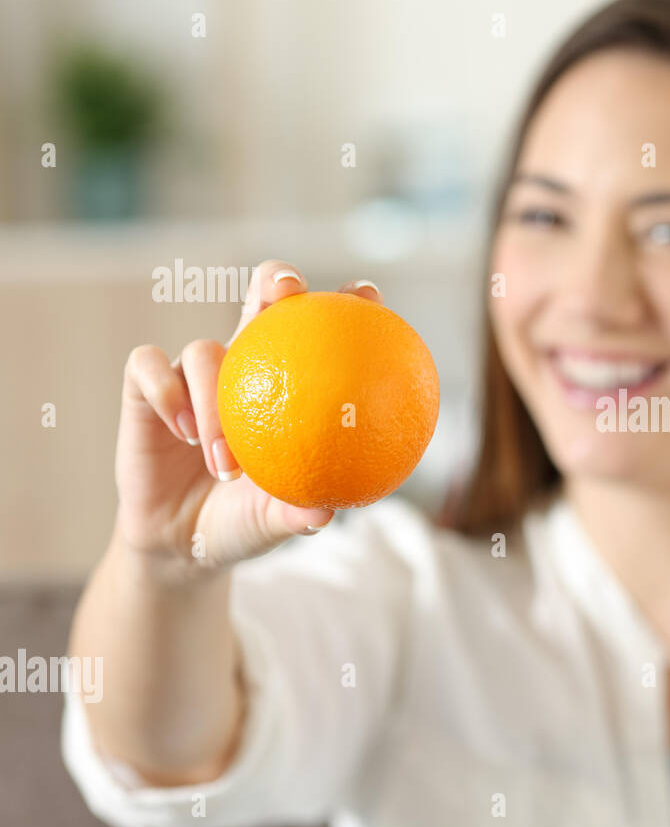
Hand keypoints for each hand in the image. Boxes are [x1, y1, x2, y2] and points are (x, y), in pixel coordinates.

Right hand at [113, 262, 384, 577]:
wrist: (184, 545)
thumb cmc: (245, 521)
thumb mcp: (275, 521)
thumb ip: (297, 512)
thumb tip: (326, 514)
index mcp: (291, 385)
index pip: (321, 332)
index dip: (346, 304)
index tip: (367, 295)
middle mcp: (245, 367)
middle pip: (261, 300)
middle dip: (276, 281)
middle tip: (288, 292)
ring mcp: (194, 375)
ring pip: (204, 352)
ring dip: (214, 401)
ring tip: (225, 463)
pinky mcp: (145, 391)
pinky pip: (147, 368)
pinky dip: (166, 393)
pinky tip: (183, 431)